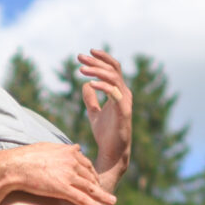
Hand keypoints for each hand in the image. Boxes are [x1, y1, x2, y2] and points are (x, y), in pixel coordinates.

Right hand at [0, 141, 114, 204]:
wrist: (14, 166)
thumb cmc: (26, 157)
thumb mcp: (48, 146)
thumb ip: (63, 148)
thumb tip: (76, 147)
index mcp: (68, 152)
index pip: (86, 163)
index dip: (92, 174)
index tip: (95, 181)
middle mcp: (72, 162)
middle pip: (91, 176)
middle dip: (99, 186)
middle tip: (105, 194)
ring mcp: (69, 175)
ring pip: (90, 188)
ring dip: (103, 197)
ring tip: (111, 203)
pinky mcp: (63, 188)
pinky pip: (83, 199)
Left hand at [76, 50, 132, 177]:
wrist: (112, 152)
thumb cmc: (105, 134)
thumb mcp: (94, 113)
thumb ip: (90, 100)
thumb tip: (85, 85)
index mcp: (118, 92)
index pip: (112, 69)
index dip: (102, 58)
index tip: (87, 53)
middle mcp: (124, 94)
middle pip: (112, 69)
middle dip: (96, 61)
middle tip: (79, 57)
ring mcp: (125, 102)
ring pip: (113, 78)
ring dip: (97, 71)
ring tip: (81, 69)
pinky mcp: (123, 111)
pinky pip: (114, 93)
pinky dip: (103, 86)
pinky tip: (90, 84)